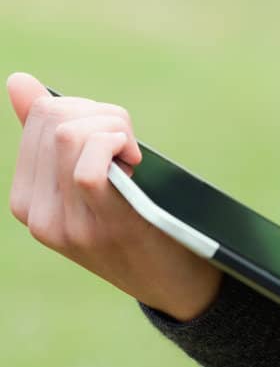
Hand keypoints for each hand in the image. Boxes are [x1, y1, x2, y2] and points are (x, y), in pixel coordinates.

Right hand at [6, 72, 222, 319]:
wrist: (174, 284)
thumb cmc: (135, 220)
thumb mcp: (86, 178)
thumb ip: (52, 136)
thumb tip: (18, 82)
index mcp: (27, 199)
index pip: (41, 116)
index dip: (87, 109)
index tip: (111, 136)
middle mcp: (36, 214)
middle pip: (57, 118)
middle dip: (102, 113)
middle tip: (126, 144)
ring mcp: (65, 224)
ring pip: (71, 134)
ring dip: (115, 126)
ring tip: (131, 155)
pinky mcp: (102, 227)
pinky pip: (89, 168)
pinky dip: (116, 145)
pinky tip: (133, 161)